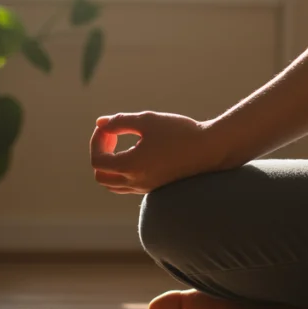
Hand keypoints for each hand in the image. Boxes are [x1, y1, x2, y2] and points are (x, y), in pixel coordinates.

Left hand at [90, 112, 226, 194]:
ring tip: (123, 144)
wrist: (211, 149)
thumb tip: (101, 123)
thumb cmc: (179, 132)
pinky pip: (128, 185)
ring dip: (111, 165)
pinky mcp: (156, 187)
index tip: (108, 127)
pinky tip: (139, 151)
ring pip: (114, 184)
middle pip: (101, 177)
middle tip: (112, 136)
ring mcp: (146, 188)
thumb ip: (119, 121)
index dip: (97, 141)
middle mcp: (136, 182)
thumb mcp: (147, 120)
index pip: (97, 160)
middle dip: (100, 155)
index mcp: (131, 166)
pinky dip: (124, 171)